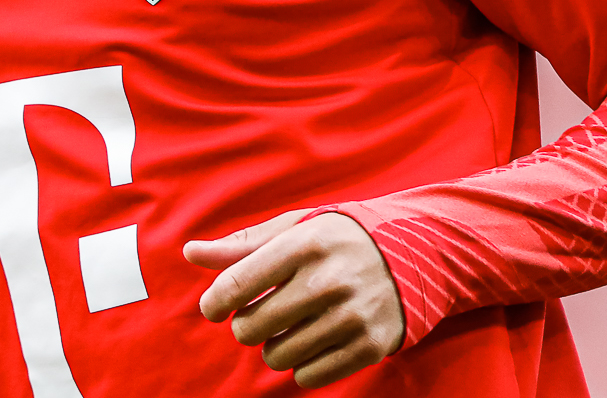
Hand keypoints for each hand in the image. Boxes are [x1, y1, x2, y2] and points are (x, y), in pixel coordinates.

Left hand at [184, 210, 404, 389]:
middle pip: (250, 328)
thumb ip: (242, 245)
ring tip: (292, 327)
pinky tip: (315, 342)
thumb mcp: (295, 229)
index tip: (215, 307)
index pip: (236, 286)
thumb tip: (190, 253)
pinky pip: (308, 377)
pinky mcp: (369, 346)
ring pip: (276, 357)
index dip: (214, 303)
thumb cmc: (339, 239)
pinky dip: (303, 366)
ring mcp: (351, 316)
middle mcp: (327, 281)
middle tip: (262, 314)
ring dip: (275, 347)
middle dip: (246, 326)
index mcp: (303, 244)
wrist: (416, 253)